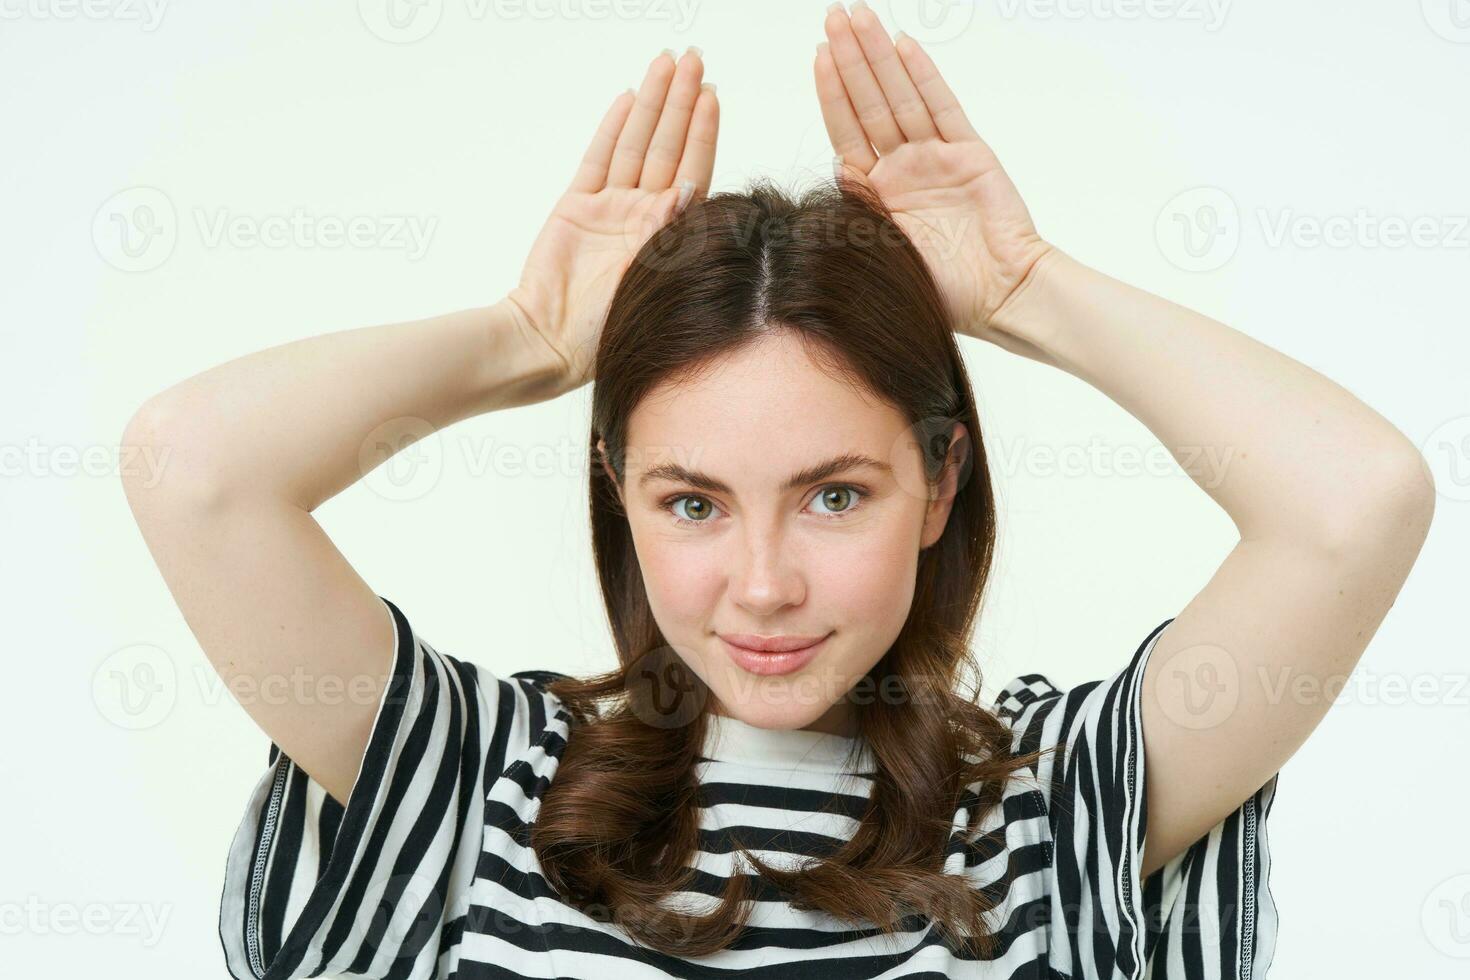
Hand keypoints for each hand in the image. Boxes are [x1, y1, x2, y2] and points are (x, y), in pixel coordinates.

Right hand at [506, 49, 718, 390]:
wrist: (549, 342)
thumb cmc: (604, 329)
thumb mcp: (650, 283)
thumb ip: (668, 236)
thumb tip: (688, 191)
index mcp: (668, 236)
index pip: (693, 171)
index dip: (703, 132)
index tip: (714, 95)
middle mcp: (643, 216)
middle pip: (668, 147)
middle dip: (682, 102)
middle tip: (695, 58)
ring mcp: (610, 209)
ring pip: (636, 144)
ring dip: (653, 104)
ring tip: (667, 64)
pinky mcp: (576, 208)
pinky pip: (599, 158)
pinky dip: (613, 128)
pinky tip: (629, 97)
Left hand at [816, 6, 1054, 350]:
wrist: (1000, 296)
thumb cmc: (945, 290)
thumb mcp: (879, 254)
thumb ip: (854, 215)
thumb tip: (825, 183)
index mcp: (877, 194)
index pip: (847, 131)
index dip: (833, 93)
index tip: (818, 57)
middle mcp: (903, 169)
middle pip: (870, 103)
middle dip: (851, 58)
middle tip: (833, 17)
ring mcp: (936, 158)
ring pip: (901, 96)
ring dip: (879, 57)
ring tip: (861, 18)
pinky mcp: (969, 153)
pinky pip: (942, 107)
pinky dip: (924, 76)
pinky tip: (905, 47)